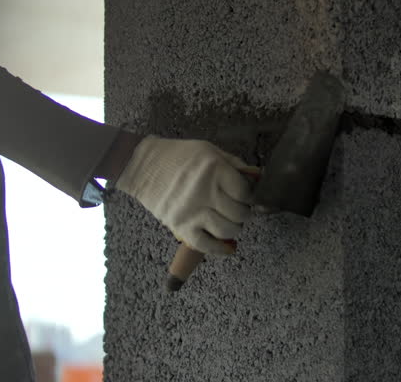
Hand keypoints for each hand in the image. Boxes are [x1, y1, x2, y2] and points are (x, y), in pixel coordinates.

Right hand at [114, 136, 257, 254]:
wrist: (142, 166)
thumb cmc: (177, 156)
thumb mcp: (209, 151)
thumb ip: (234, 164)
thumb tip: (258, 178)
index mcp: (214, 170)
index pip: (245, 192)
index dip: (248, 196)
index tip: (244, 196)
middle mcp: (205, 192)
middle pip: (239, 214)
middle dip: (242, 213)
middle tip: (235, 209)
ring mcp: (192, 212)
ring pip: (227, 230)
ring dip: (233, 228)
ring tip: (228, 221)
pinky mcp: (180, 227)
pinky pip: (206, 245)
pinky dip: (220, 249)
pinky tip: (228, 247)